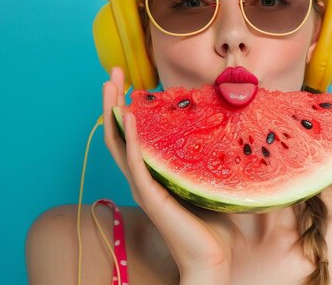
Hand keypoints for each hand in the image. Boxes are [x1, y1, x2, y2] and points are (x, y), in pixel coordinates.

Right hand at [102, 67, 232, 282]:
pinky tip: (131, 116)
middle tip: (113, 72)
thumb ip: (203, 160)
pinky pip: (136, 163)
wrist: (212, 260)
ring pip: (119, 143)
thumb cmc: (212, 225)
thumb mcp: (207, 183)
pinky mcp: (151, 195)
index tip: (129, 82)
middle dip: (113, 101)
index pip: (132, 136)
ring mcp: (143, 186)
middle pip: (119, 133)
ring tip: (110, 84)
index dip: (126, 109)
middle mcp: (142, 178)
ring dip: (114, 111)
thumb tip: (222, 131)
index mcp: (153, 175)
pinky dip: (132, 138)